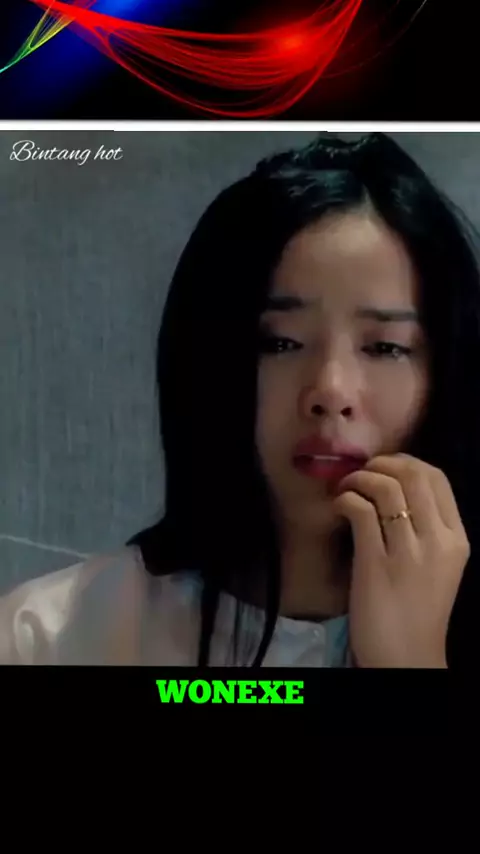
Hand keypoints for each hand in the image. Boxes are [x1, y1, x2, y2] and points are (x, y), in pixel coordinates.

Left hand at [332, 453, 469, 667]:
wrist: (407, 658)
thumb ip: (426, 529)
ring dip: (358, 479)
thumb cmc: (417, 611)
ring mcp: (408, 553)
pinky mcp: (376, 564)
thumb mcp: (437, 565)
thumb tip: (396, 488)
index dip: (405, 462)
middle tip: (359, 473)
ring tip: (345, 489)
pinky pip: (361, 511)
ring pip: (386, 488)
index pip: (437, 478)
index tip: (383, 467)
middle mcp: (437, 542)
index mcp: (456, 539)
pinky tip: (339, 507)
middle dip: (380, 464)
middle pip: (413, 475)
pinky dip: (345, 500)